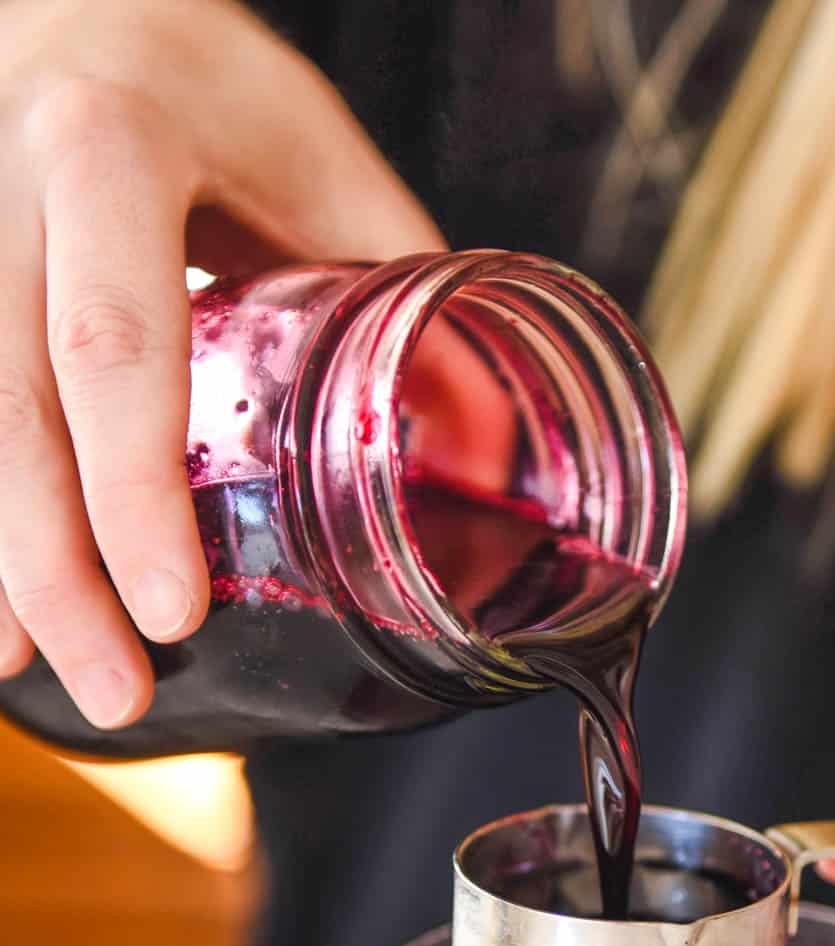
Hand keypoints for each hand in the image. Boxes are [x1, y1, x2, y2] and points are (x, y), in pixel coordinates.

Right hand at [0, 0, 441, 727]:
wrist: (78, 9)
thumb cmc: (209, 84)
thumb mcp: (316, 152)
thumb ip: (388, 283)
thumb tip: (485, 439)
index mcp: (113, 151)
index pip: (116, 345)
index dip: (136, 490)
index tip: (172, 608)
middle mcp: (4, 189)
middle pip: (14, 409)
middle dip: (57, 568)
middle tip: (119, 689)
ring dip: (5, 564)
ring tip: (49, 674)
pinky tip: (9, 603)